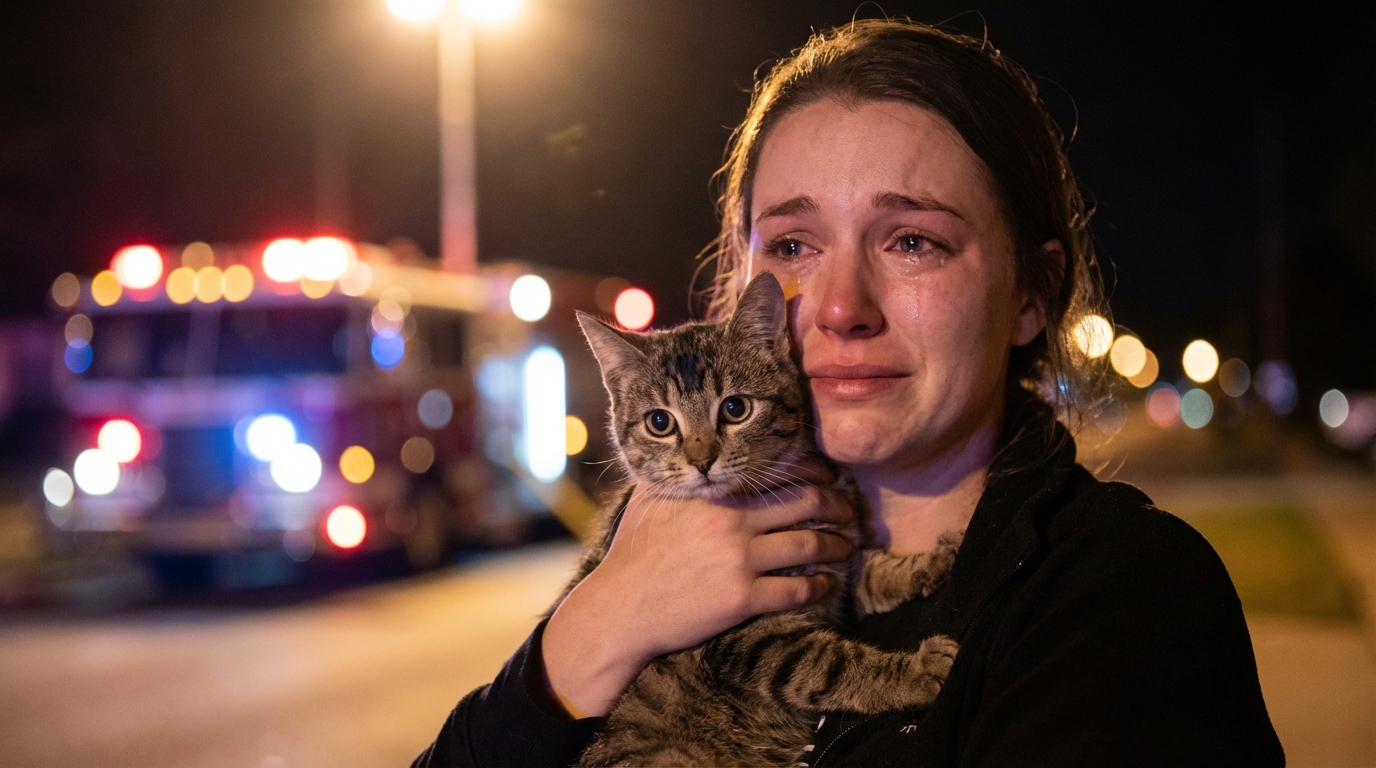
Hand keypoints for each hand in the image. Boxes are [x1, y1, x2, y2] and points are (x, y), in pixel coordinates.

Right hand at [542, 464, 854, 716]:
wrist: (621, 608)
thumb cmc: (633, 552)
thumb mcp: (650, 497)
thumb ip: (677, 472)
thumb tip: (691, 454)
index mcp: (714, 493)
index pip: (778, 472)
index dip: (813, 474)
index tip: (828, 479)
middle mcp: (732, 520)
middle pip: (805, 504)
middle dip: (836, 506)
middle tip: (850, 512)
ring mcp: (738, 559)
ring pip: (809, 544)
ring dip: (837, 545)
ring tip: (846, 547)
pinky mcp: (742, 598)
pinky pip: (797, 589)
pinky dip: (820, 586)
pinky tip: (828, 584)